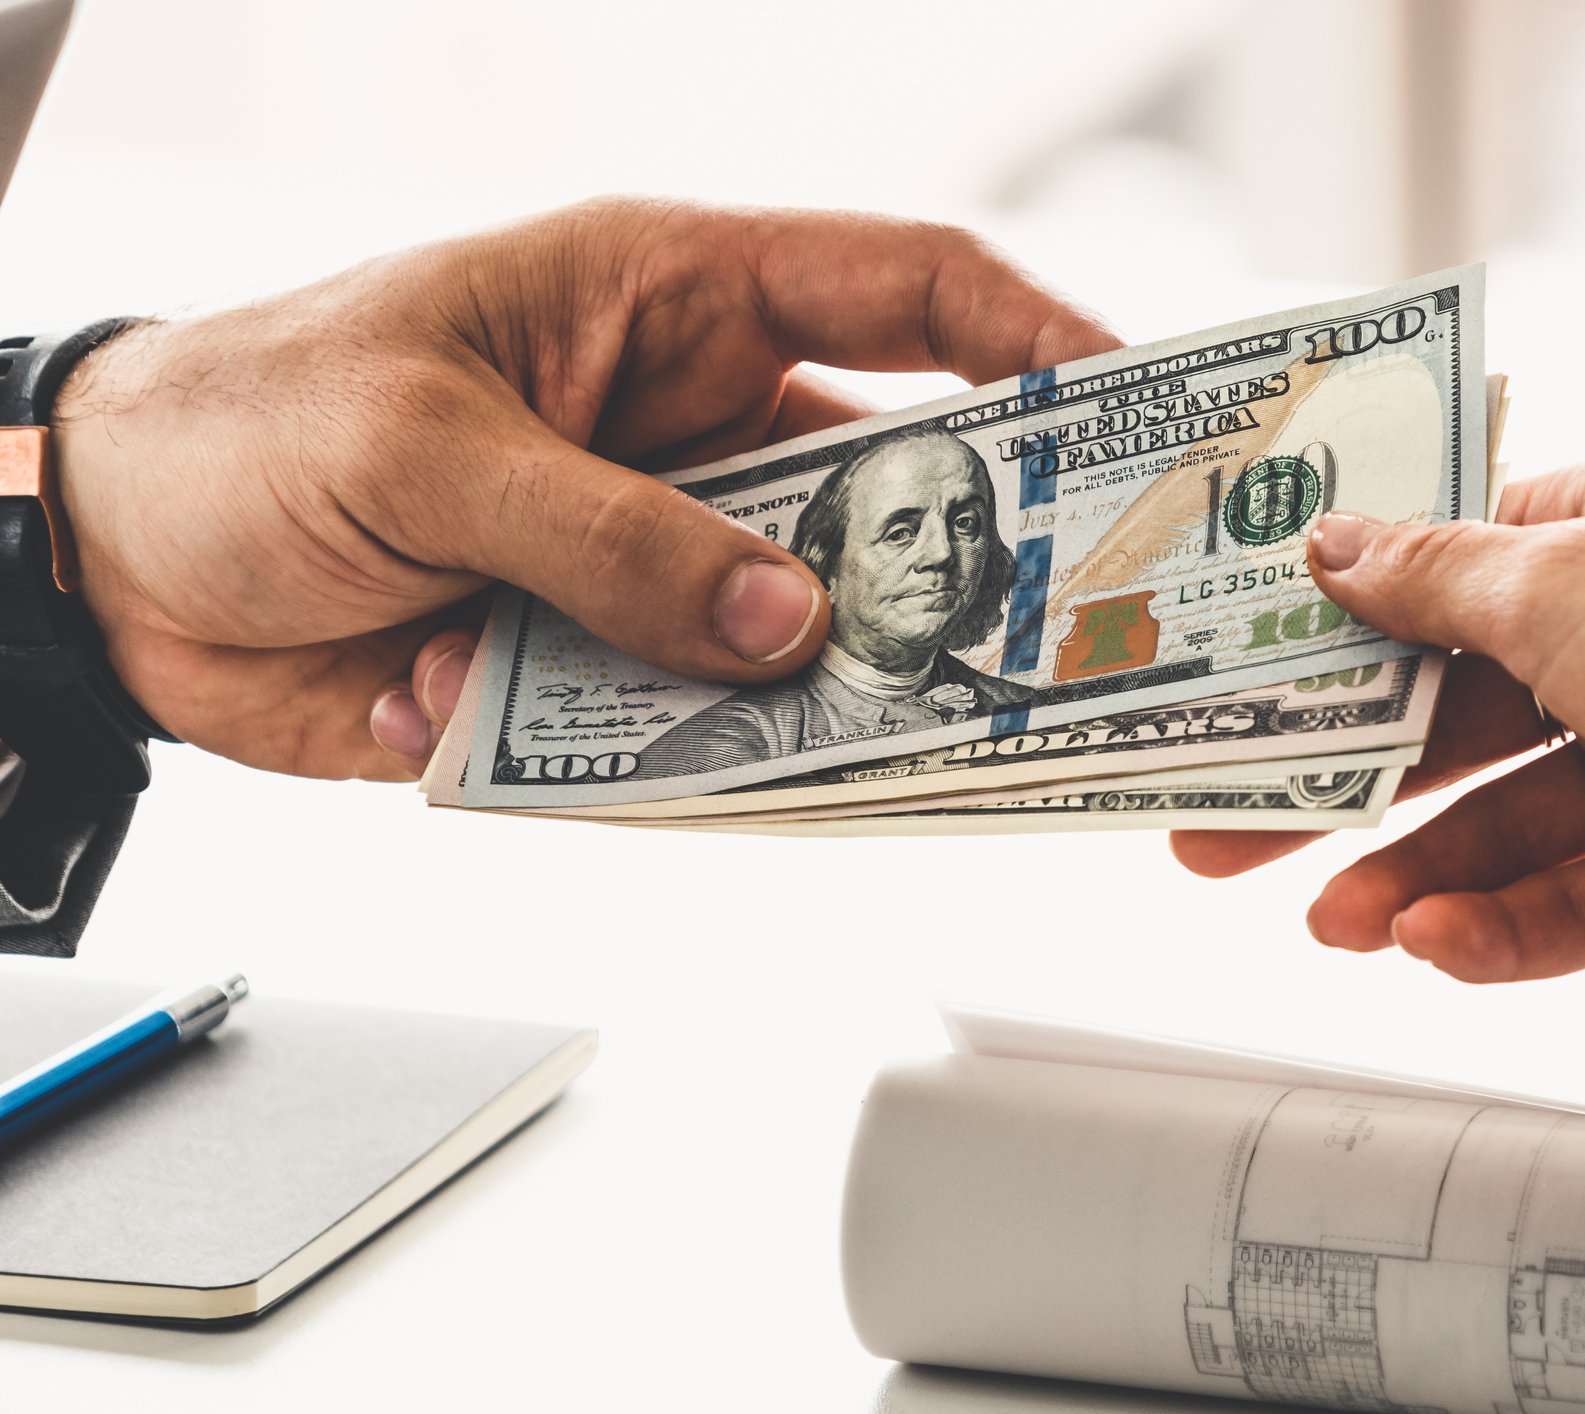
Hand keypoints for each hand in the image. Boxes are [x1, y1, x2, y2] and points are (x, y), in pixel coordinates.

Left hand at [50, 199, 1118, 780]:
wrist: (106, 563)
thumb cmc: (245, 421)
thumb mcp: (425, 446)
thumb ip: (611, 537)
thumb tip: (780, 625)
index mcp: (666, 302)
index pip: (898, 288)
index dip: (1028, 335)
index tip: (1128, 402)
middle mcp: (686, 429)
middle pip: (881, 484)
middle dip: (964, 553)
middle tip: (1043, 627)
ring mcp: (655, 556)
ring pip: (802, 625)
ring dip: (829, 681)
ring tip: (880, 730)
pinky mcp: (605, 666)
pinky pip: (706, 723)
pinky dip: (711, 758)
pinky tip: (682, 768)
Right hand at [1173, 458, 1584, 999]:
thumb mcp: (1564, 582)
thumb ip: (1432, 578)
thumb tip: (1333, 546)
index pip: (1445, 571)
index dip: (1339, 624)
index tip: (1242, 670)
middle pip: (1453, 716)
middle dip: (1342, 780)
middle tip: (1227, 833)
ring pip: (1504, 824)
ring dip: (1414, 873)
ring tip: (1333, 924)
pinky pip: (1573, 899)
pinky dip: (1503, 925)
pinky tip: (1437, 944)